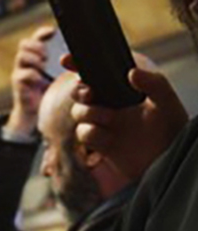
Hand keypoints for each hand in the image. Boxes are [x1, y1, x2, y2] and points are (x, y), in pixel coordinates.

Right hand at [7, 26, 56, 136]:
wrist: (37, 111)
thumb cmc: (50, 89)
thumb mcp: (59, 72)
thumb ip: (66, 62)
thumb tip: (81, 54)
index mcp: (37, 54)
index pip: (37, 36)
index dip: (43, 33)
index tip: (53, 32)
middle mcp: (27, 60)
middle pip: (25, 43)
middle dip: (37, 46)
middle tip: (47, 54)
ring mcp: (20, 71)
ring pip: (21, 56)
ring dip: (34, 58)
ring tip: (44, 65)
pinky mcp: (18, 84)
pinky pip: (22, 74)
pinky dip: (33, 75)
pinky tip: (41, 80)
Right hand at [69, 64, 187, 182]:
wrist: (168, 160)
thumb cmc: (173, 128)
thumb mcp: (168, 101)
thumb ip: (153, 83)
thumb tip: (131, 72)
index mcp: (126, 89)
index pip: (100, 72)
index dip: (79, 64)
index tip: (66, 59)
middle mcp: (112, 104)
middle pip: (81, 92)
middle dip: (79, 90)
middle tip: (90, 93)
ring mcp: (105, 124)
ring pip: (79, 112)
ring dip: (89, 113)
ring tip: (111, 119)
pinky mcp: (100, 143)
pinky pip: (84, 133)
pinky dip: (92, 134)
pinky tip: (109, 139)